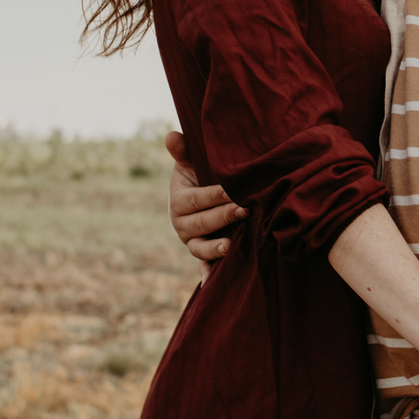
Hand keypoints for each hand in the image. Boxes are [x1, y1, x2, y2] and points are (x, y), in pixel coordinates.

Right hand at [166, 131, 245, 264]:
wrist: (202, 196)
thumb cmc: (200, 174)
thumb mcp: (190, 162)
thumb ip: (183, 150)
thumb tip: (172, 136)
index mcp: (178, 200)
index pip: (196, 199)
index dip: (215, 195)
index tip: (235, 191)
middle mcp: (181, 223)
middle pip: (202, 223)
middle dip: (223, 216)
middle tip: (245, 210)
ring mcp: (190, 241)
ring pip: (200, 247)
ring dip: (214, 248)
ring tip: (230, 245)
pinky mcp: (200, 254)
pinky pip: (201, 266)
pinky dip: (206, 274)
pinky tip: (212, 282)